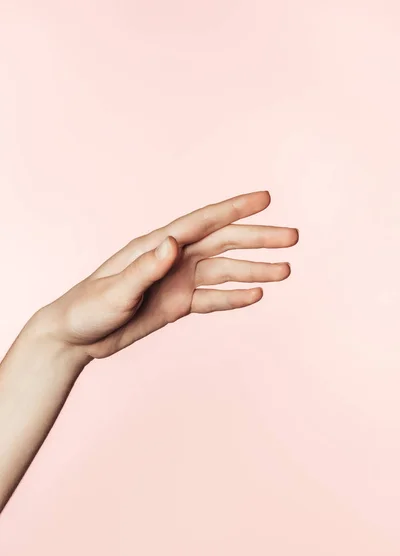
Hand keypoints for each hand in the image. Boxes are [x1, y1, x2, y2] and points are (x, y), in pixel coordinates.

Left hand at [38, 191, 297, 360]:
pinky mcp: (177, 304)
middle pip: (224, 244)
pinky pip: (213, 299)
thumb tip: (174, 242)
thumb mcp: (115, 290)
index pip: (203, 222)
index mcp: (157, 245)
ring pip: (224, 271)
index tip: (266, 198)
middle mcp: (172, 259)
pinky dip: (234, 297)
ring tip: (285, 270)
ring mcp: (177, 281)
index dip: (235, 209)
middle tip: (292, 238)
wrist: (76, 337)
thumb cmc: (88, 308)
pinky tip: (257, 295)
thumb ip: (146, 268)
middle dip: (258, 239)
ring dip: (254, 270)